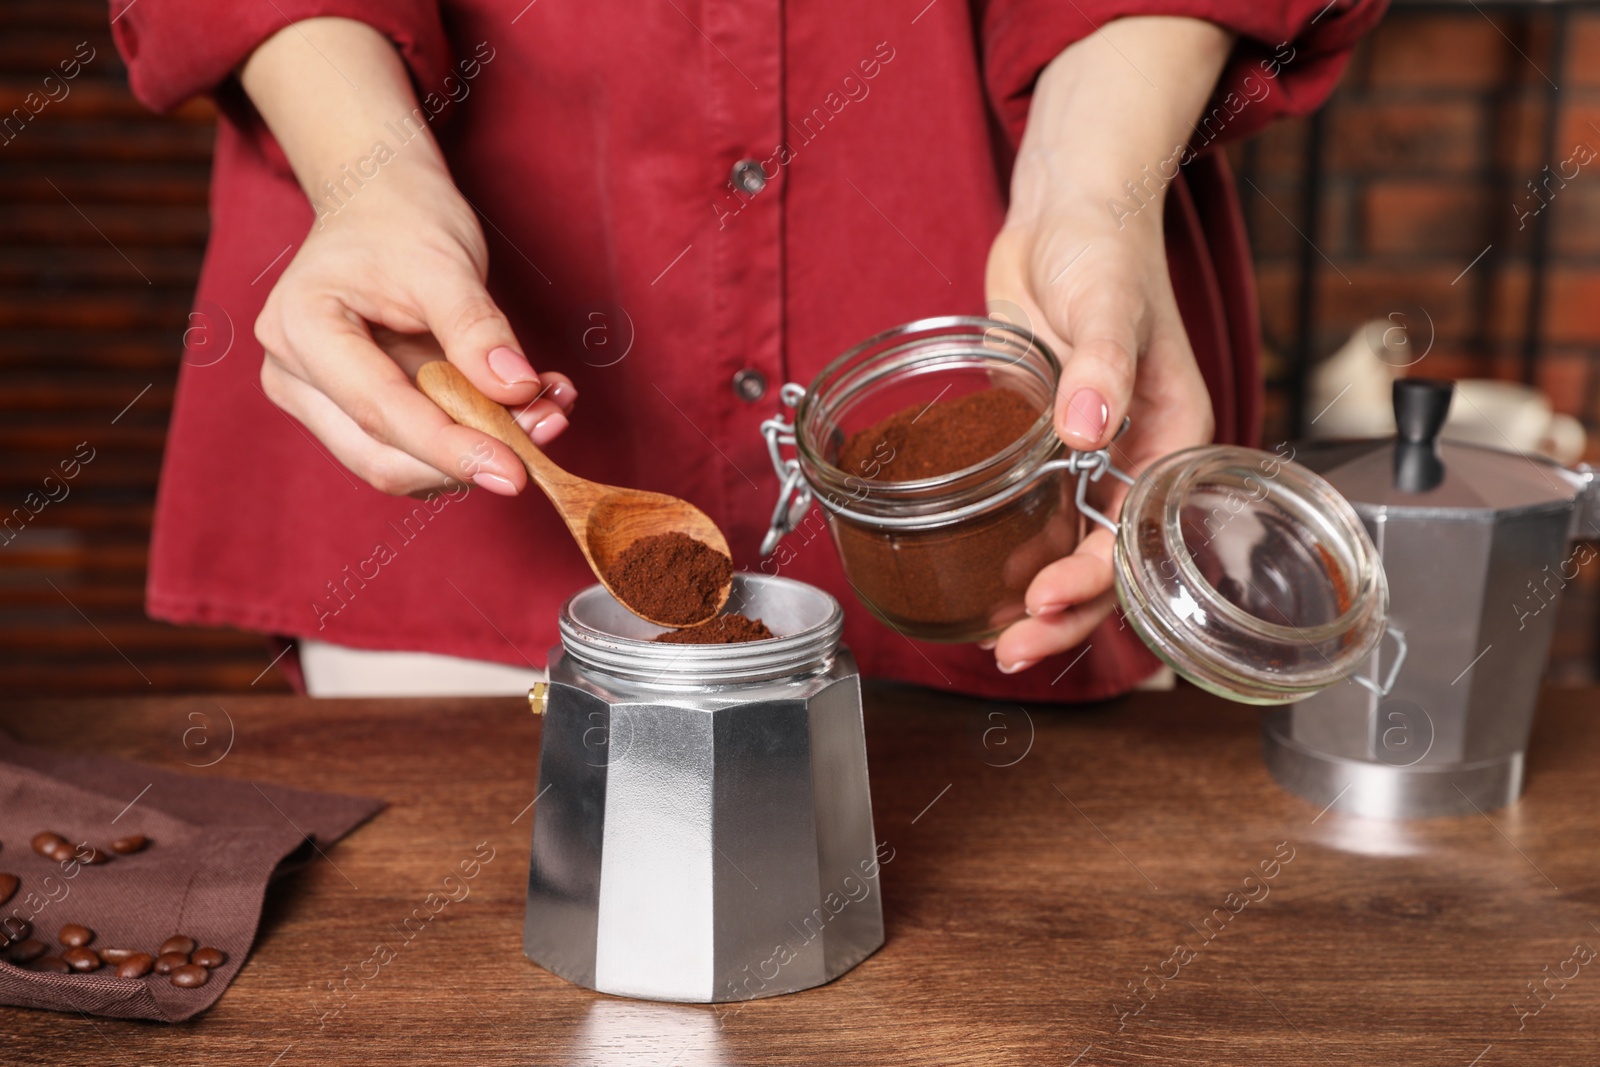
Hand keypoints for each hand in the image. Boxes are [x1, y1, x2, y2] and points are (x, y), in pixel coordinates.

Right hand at [255, 162, 573, 495]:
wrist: (379, 205)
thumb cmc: (402, 222)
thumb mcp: (446, 264)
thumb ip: (478, 330)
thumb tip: (519, 392)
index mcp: (301, 329)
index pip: (380, 411)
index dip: (451, 449)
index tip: (517, 473)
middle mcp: (294, 376)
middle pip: (383, 456)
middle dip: (470, 454)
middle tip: (550, 426)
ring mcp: (317, 402)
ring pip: (401, 465)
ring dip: (479, 449)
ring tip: (547, 410)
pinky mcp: (351, 416)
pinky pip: (415, 450)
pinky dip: (472, 440)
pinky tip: (521, 408)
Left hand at [982, 18, 1231, 673]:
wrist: (1061, 214)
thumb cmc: (1105, 249)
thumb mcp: (1108, 301)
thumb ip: (1101, 364)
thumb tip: (1089, 425)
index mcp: (1175, 439)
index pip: (1145, 535)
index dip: (1098, 579)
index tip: (1047, 600)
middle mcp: (1135, 461)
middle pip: (1110, 565)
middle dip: (1064, 616)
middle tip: (1011, 650)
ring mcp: (1089, 461)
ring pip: (1071, 553)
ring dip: (1036, 602)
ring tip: (993, 642)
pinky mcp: (1046, 450)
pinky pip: (1036, 518)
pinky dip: (1014, 556)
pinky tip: (981, 587)